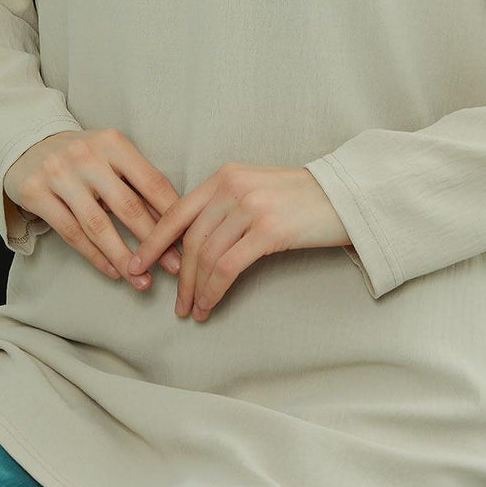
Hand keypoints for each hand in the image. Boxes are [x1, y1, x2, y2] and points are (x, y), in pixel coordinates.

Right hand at [3, 128, 184, 289]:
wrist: (27, 145)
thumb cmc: (82, 156)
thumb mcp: (111, 158)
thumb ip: (137, 185)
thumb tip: (172, 223)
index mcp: (113, 142)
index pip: (151, 181)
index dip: (171, 214)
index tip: (187, 240)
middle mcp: (86, 155)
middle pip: (127, 206)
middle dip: (153, 241)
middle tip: (173, 267)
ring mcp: (59, 174)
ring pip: (98, 225)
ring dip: (123, 257)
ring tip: (143, 280)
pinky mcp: (35, 193)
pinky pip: (71, 233)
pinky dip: (95, 256)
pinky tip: (113, 271)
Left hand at [126, 163, 351, 320]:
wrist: (348, 196)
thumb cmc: (302, 199)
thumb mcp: (256, 189)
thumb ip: (225, 205)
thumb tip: (194, 241)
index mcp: (225, 176)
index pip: (177, 210)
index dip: (153, 240)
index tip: (137, 263)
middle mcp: (233, 187)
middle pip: (191, 238)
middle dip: (178, 276)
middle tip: (175, 303)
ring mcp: (251, 207)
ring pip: (207, 255)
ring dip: (196, 289)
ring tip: (193, 310)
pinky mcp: (269, 230)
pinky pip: (228, 267)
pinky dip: (214, 290)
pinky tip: (211, 304)